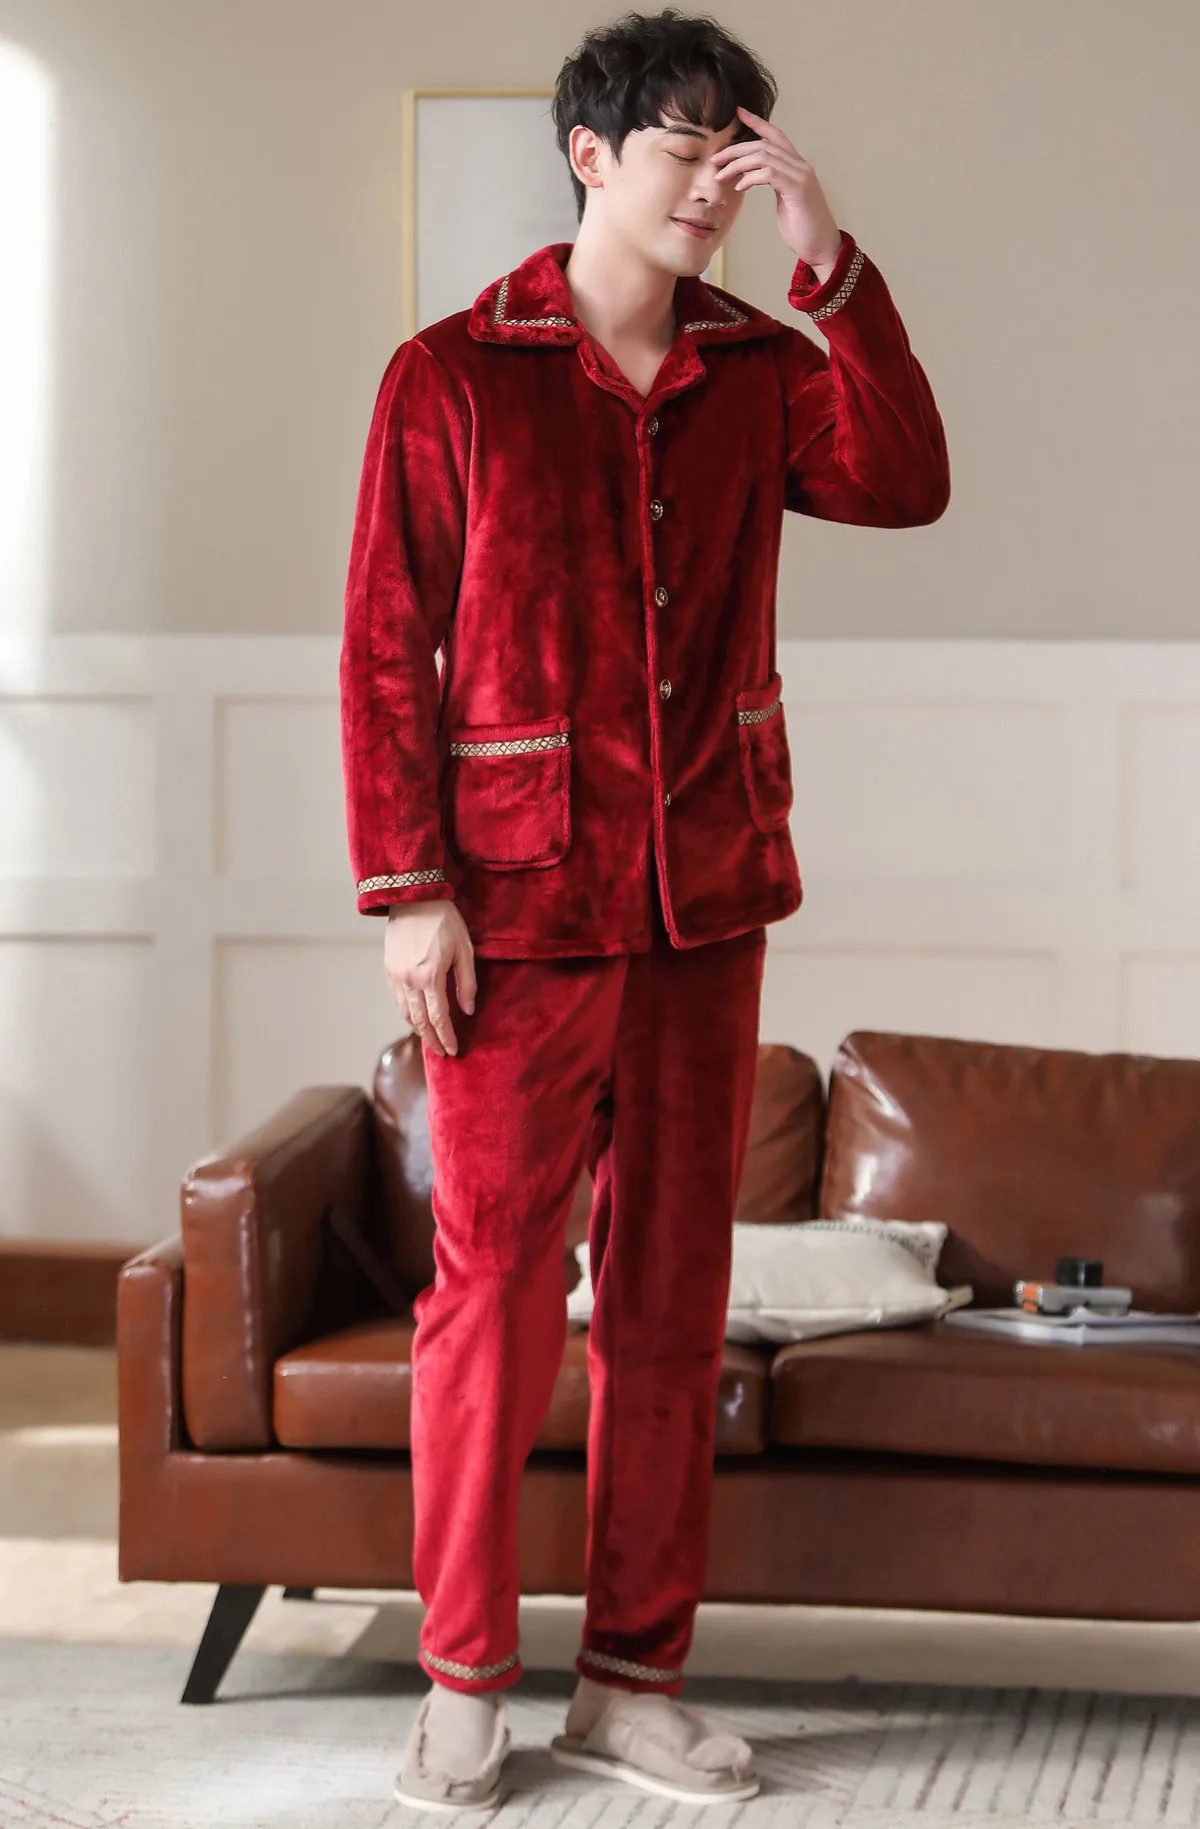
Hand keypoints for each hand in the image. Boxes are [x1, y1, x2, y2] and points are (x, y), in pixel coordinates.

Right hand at [383, 899, 475, 1057]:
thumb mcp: (465, 949)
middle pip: (420, 1021)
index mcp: (431, 976)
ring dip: (418, 1030)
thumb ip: (467, 982)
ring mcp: (396, 976)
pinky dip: (406, 1014)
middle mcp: (409, 981)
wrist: (413, 898)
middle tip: (441, 1052)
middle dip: (432, 1040)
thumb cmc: (444, 920)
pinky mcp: (388, 970)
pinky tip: (416, 1018)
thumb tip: (468, 1010)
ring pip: (405, 1013)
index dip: (446, 1037)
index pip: (439, 1018)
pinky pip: (397, 1000)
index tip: (452, 1050)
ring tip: (430, 1039)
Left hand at [712, 105, 842, 275]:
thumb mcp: (786, 200)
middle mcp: (800, 166)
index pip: (776, 136)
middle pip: (764, 144)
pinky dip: (750, 178)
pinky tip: (739, 187)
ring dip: (738, 164)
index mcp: (797, 166)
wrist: (822, 248)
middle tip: (716, 159)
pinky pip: (769, 174)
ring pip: (764, 156)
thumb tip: (756, 178)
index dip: (758, 122)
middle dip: (736, 149)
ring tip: (721, 175)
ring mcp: (801, 176)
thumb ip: (775, 184)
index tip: (739, 113)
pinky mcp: (797, 190)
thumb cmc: (804, 228)